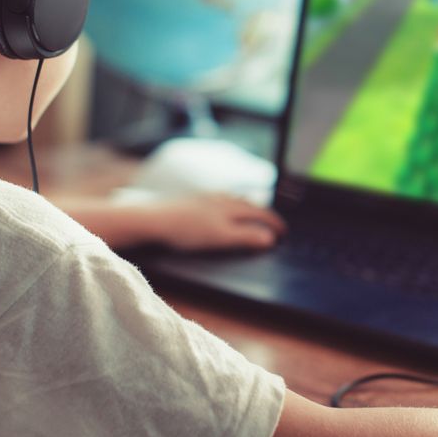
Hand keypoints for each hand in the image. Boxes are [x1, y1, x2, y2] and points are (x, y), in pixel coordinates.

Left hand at [143, 193, 285, 251]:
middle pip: (248, 203)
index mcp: (231, 206)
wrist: (153, 219)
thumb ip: (246, 238)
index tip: (283, 232)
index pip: (260, 212)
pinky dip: (228, 204)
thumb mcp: (221, 238)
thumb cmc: (187, 230)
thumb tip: (270, 239)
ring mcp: (205, 198)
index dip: (273, 222)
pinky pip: (217, 200)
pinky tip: (219, 208)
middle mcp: (220, 198)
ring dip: (245, 205)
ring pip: (232, 199)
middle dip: (262, 212)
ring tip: (250, 211)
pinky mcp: (191, 201)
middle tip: (271, 222)